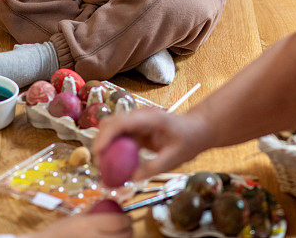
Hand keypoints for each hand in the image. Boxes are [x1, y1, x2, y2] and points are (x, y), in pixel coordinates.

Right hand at [24, 212, 132, 237]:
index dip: (125, 218)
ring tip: (121, 235)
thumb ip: (92, 212)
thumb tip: (109, 204)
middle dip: (129, 230)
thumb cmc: (60, 232)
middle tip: (128, 227)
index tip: (126, 217)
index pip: (117, 221)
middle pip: (123, 236)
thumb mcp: (76, 218)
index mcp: (88, 225)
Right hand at [93, 109, 210, 181]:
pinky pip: (119, 137)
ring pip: (112, 129)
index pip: (122, 122)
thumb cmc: (189, 139)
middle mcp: (140, 116)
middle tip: (99, 164)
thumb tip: (132, 178)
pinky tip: (113, 164)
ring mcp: (137, 121)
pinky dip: (112, 149)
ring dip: (104, 145)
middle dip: (100, 141)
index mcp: (150, 118)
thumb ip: (155, 167)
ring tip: (104, 167)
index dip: (106, 135)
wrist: (197, 129)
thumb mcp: (176, 157)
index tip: (97, 152)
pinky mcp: (136, 129)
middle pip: (111, 123)